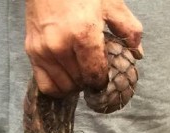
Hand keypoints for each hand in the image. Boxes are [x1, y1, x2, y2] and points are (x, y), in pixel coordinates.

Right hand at [25, 0, 142, 95]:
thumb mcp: (110, 3)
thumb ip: (127, 30)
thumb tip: (137, 54)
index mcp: (83, 35)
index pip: (95, 76)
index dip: (102, 80)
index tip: (105, 76)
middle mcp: (60, 46)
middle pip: (80, 83)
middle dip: (89, 79)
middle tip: (91, 67)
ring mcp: (43, 50)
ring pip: (64, 87)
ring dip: (74, 83)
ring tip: (78, 68)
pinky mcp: (31, 51)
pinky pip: (46, 85)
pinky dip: (58, 85)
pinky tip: (65, 75)